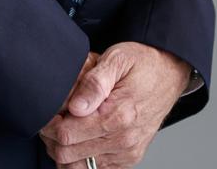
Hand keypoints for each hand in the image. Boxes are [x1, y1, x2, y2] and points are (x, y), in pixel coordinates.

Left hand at [39, 42, 190, 167]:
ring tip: (65, 124)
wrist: (169, 73)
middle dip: (51, 137)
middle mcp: (124, 140)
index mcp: (119, 115)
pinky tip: (80, 134)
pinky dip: (80, 156)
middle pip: (67, 155)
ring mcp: (126, 153)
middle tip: (52, 116)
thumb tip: (75, 106)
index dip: (48, 124)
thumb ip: (94, 82)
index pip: (67, 134)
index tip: (47, 110)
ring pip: (78, 167)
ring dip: (64, 149)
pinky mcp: (128, 158)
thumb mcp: (117, 58)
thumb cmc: (142, 63)